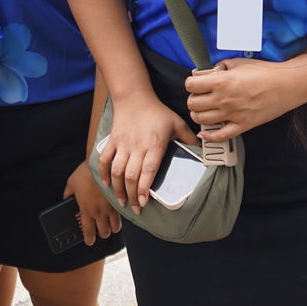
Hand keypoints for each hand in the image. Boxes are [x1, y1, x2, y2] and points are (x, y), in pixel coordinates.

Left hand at [64, 161, 119, 245]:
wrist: (101, 163)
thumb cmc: (84, 173)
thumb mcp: (71, 184)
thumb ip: (67, 194)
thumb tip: (65, 199)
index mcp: (86, 210)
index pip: (89, 232)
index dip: (89, 239)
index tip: (89, 241)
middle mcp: (99, 212)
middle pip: (104, 233)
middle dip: (101, 234)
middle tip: (99, 229)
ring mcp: (111, 208)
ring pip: (115, 228)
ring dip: (111, 228)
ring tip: (108, 224)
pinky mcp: (120, 202)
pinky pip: (121, 217)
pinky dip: (119, 219)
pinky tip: (116, 215)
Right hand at [97, 93, 195, 213]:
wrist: (134, 97)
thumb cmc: (157, 111)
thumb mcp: (177, 123)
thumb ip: (189, 138)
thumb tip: (203, 150)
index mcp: (154, 145)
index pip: (148, 170)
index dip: (144, 188)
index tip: (144, 202)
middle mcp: (136, 147)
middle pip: (131, 175)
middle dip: (132, 195)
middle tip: (136, 208)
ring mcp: (122, 144)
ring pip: (116, 170)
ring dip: (117, 188)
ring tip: (122, 201)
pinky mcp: (112, 141)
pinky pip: (105, 159)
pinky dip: (103, 172)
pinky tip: (106, 184)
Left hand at [184, 57, 306, 141]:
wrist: (287, 85)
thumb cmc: (266, 72)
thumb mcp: (239, 62)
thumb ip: (221, 67)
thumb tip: (210, 71)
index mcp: (222, 82)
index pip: (191, 85)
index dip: (191, 83)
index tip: (196, 83)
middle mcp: (224, 99)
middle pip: (193, 104)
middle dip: (193, 99)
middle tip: (200, 96)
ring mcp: (232, 114)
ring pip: (201, 120)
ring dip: (199, 115)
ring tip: (204, 109)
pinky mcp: (242, 125)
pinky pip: (220, 136)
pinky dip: (210, 136)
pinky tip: (205, 133)